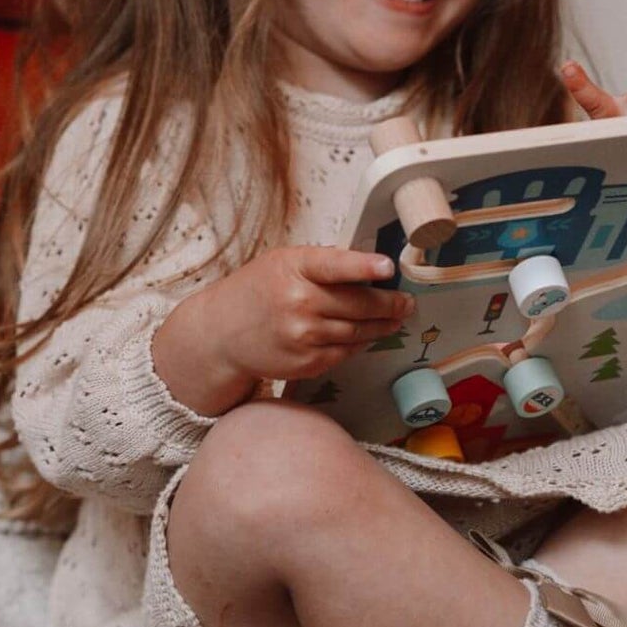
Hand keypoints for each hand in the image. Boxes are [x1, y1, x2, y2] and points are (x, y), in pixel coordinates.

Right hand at [154, 246, 412, 414]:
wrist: (220, 334)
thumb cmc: (258, 291)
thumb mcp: (283, 263)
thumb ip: (323, 265)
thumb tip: (372, 271)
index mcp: (294, 268)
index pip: (336, 266)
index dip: (365, 267)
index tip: (389, 268)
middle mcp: (299, 302)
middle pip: (360, 305)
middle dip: (390, 304)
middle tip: (407, 302)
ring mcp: (303, 336)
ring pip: (359, 331)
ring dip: (382, 325)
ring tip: (395, 318)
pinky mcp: (307, 363)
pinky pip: (346, 352)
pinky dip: (359, 343)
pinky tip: (366, 334)